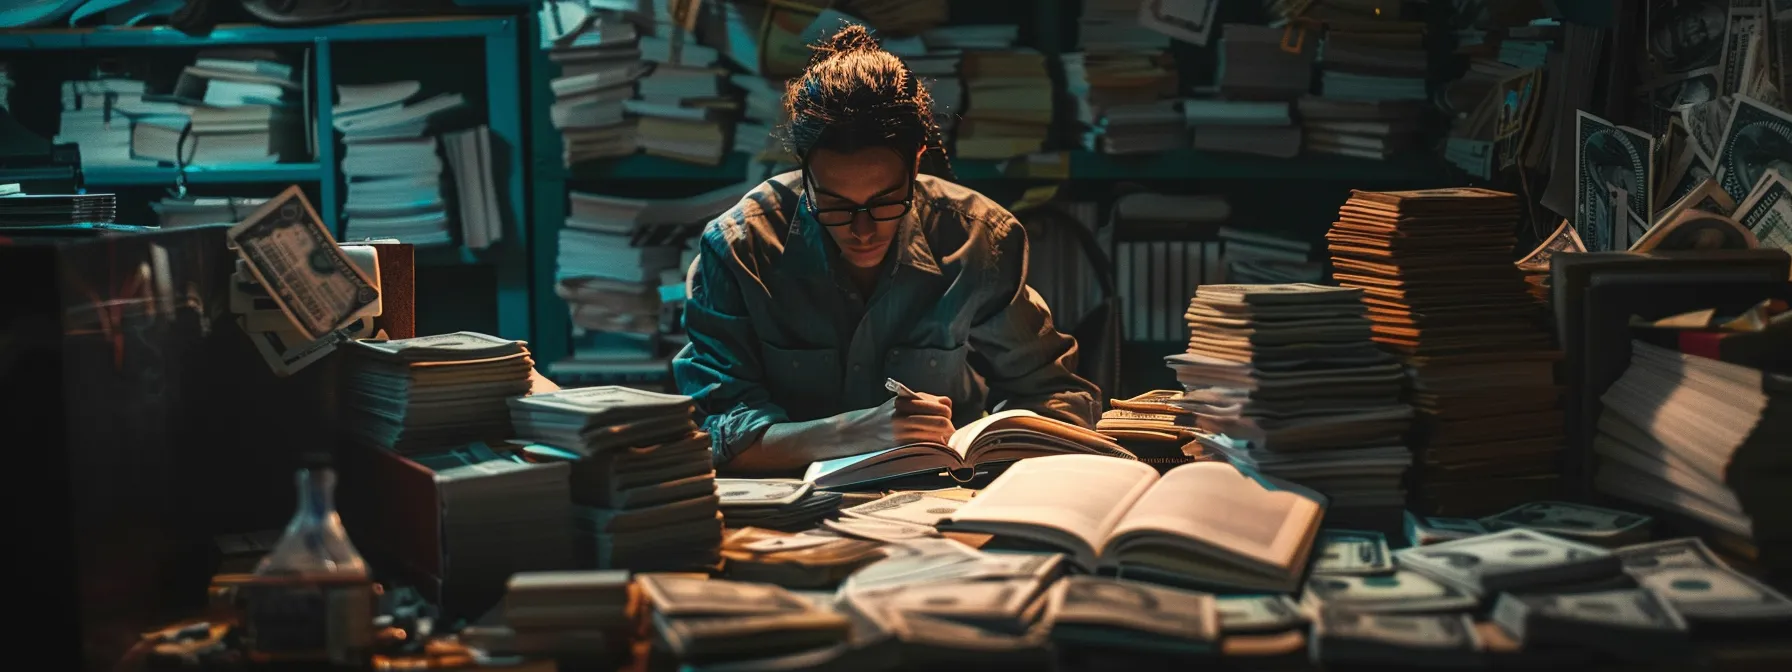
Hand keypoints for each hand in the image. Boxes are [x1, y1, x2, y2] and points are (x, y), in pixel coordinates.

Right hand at [840, 394, 954, 450]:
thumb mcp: (901, 401)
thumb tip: (947, 404)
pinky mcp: (900, 446)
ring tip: (939, 439)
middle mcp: (904, 415)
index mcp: (906, 401)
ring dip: (943, 438)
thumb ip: (924, 400)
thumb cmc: (884, 416)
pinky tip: (930, 446)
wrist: (858, 431)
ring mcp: (902, 432)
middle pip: (942, 421)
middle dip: (949, 427)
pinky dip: (933, 447)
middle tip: (946, 431)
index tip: (945, 418)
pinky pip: (927, 446)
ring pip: (937, 435)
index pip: (941, 406)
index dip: (947, 413)